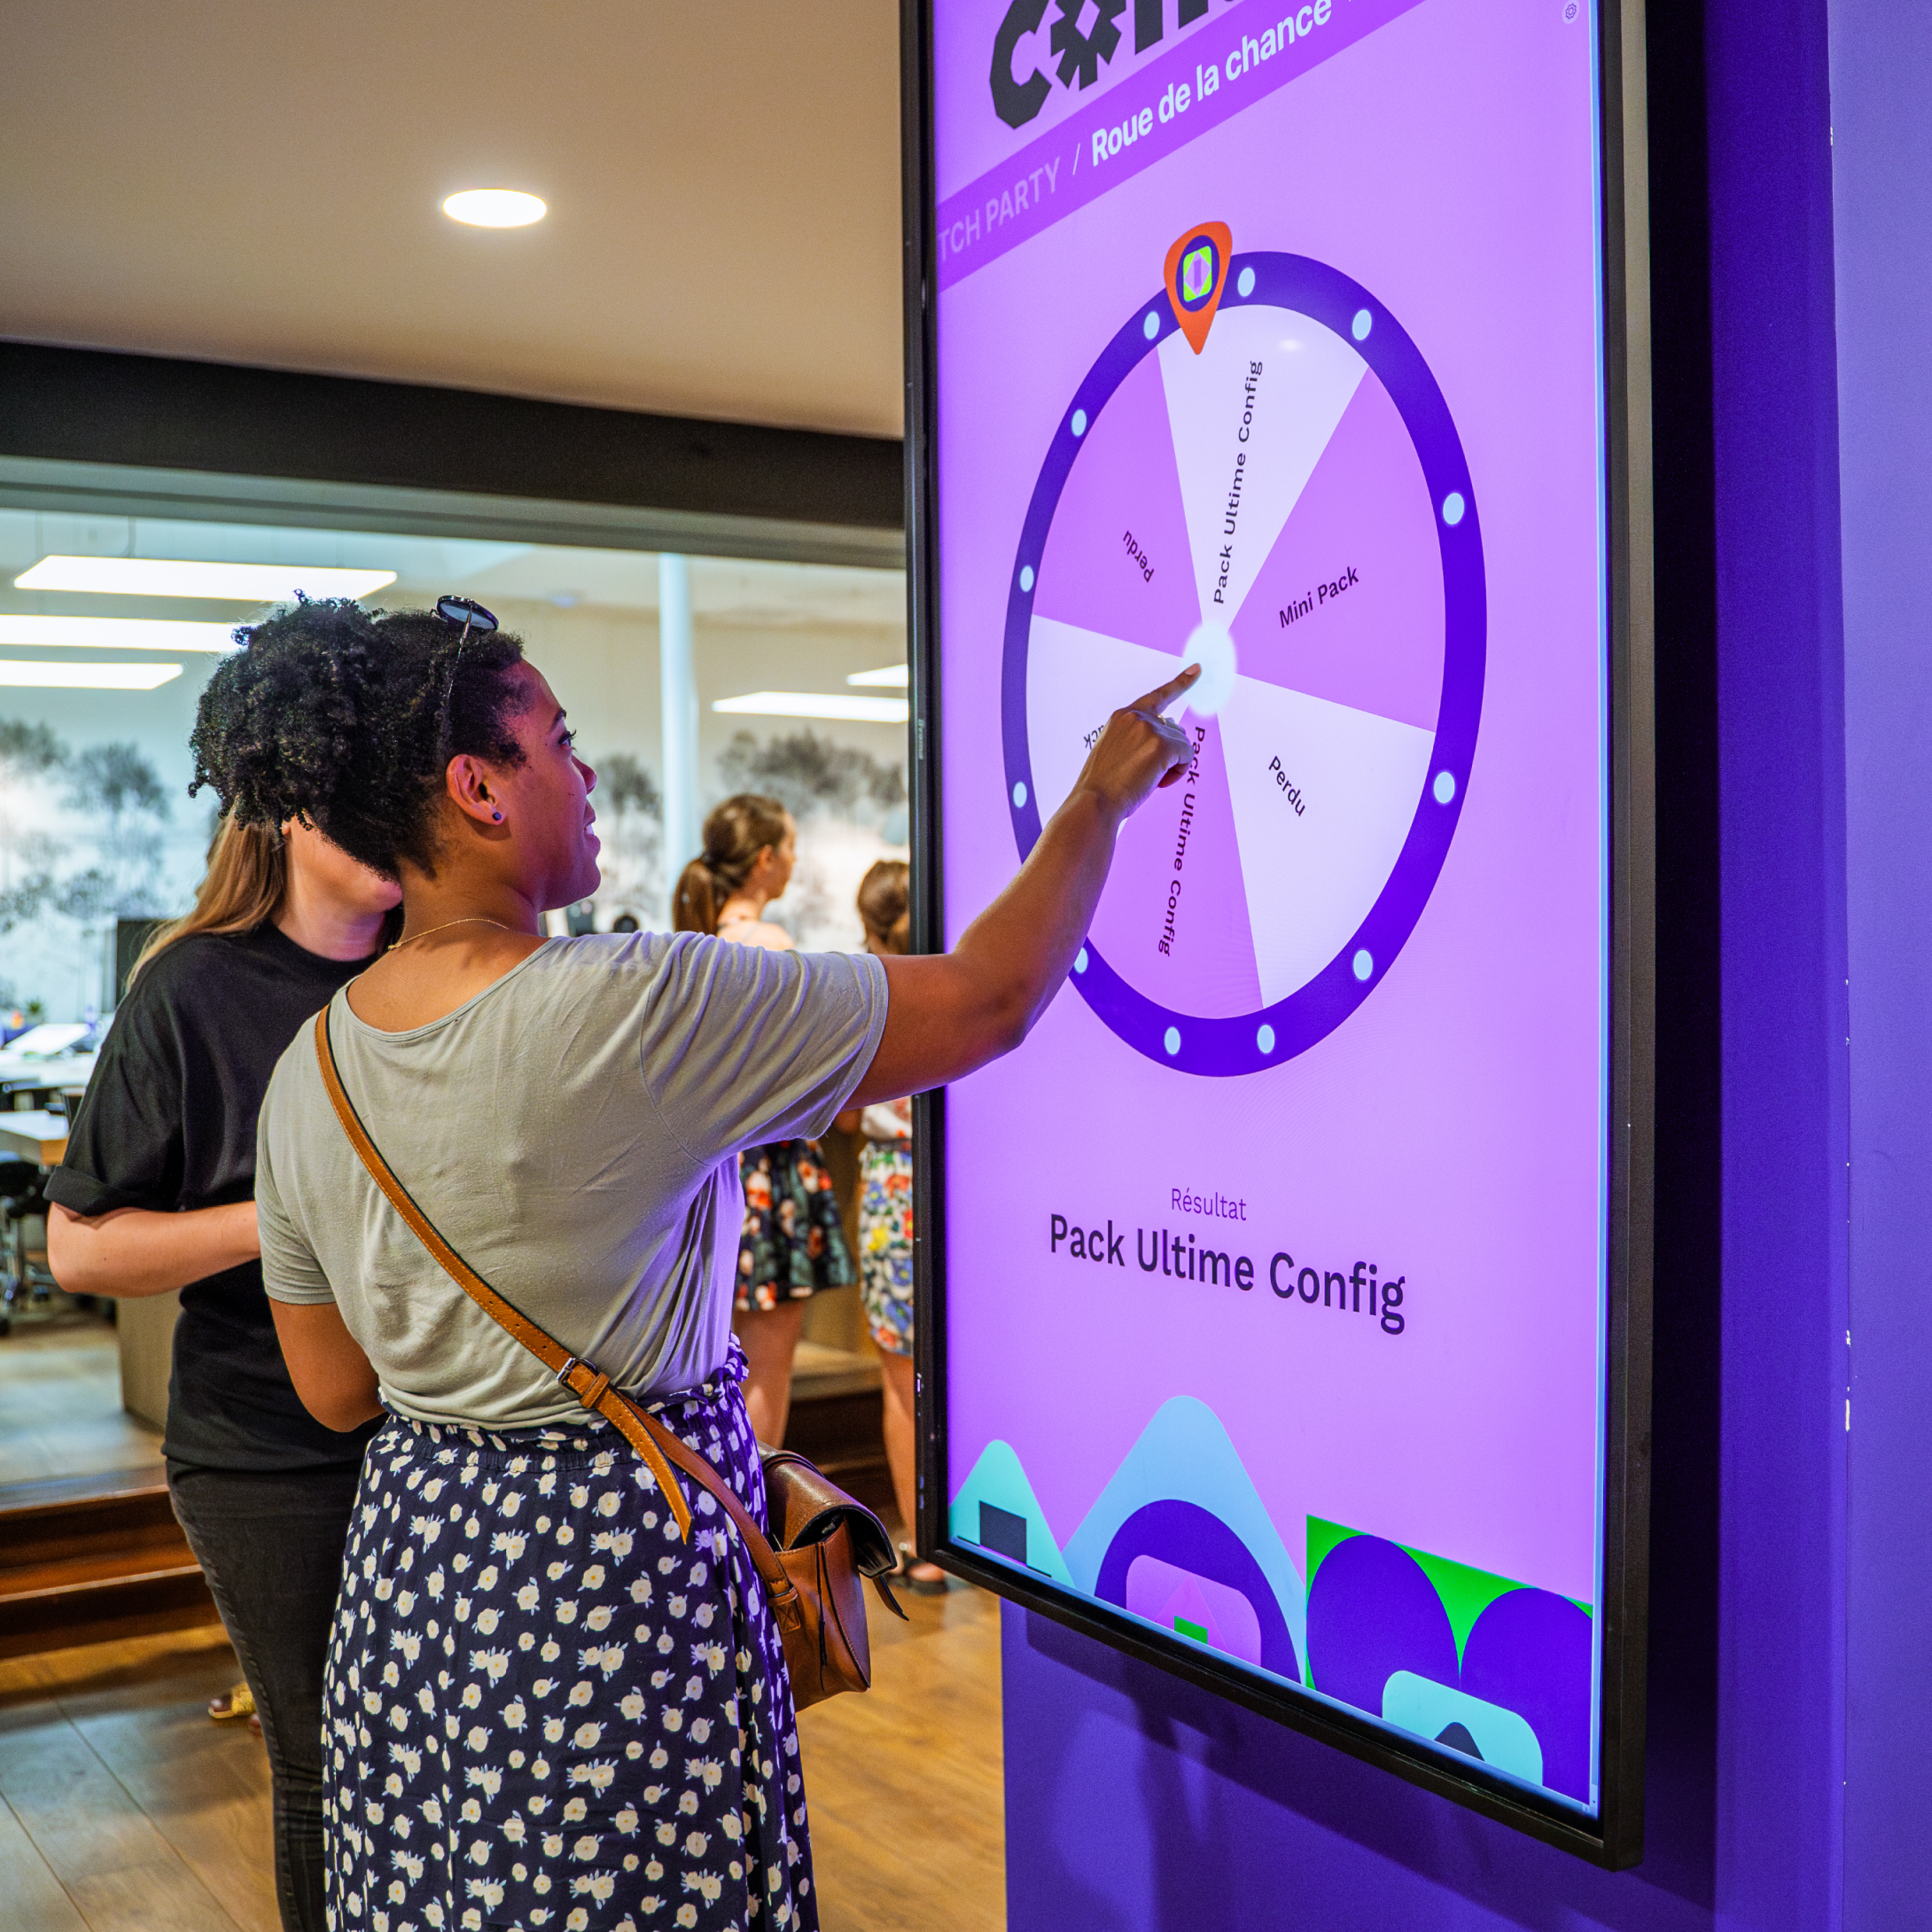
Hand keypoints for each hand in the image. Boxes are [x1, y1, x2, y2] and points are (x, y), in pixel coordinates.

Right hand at [1069, 665, 1199, 821]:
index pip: (1157, 696)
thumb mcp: (1117, 753)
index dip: (1180, 683)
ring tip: (1150, 781)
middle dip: (1169, 753)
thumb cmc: (1104, 786)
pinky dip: (1179, 772)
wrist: (1094, 802)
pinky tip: (1159, 782)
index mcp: (1122, 717)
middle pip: (1174, 729)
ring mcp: (1148, 728)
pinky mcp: (1161, 743)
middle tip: (1149, 776)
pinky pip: (1187, 755)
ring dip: (1173, 765)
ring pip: (1182, 743)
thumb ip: (1141, 738)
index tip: (1197, 669)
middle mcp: (1135, 716)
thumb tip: (1175, 729)